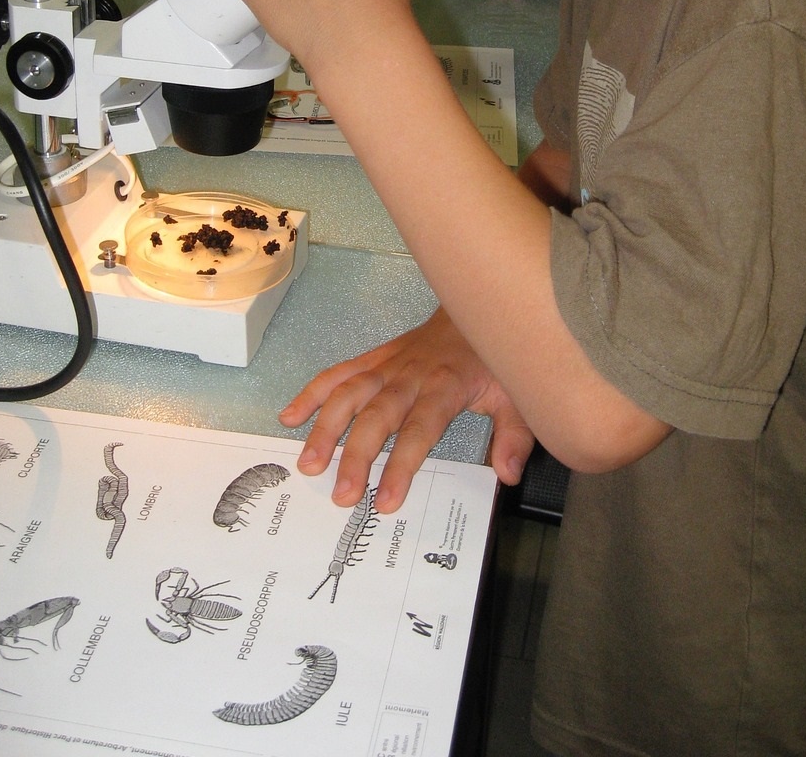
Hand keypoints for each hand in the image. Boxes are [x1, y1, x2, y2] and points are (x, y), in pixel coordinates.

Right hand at [279, 309, 535, 512]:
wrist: (476, 305)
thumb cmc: (492, 357)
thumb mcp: (516, 394)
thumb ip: (515, 436)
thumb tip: (508, 475)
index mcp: (445, 387)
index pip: (420, 430)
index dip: (402, 465)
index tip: (385, 500)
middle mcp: (410, 376)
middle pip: (377, 416)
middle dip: (357, 456)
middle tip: (342, 495)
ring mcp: (388, 365)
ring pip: (349, 393)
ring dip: (325, 427)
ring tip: (308, 463)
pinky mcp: (374, 358)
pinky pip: (338, 373)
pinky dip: (312, 393)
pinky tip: (289, 416)